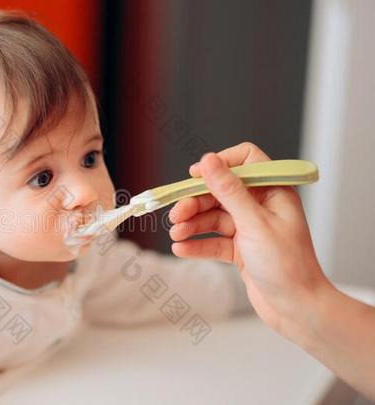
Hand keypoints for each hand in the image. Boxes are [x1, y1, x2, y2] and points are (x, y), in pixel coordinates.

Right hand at [168, 142, 329, 336]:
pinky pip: (214, 241)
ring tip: (175, 235)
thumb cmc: (287, 265)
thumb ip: (229, 190)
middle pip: (220, 193)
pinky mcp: (241, 250)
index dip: (218, 165)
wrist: (298, 309)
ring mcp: (250, 228)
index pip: (244, 161)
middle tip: (175, 216)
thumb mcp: (254, 223)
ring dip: (192, 225)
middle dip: (195, 203)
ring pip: (213, 218)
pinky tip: (181, 249)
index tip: (193, 176)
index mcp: (273, 192)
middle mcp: (261, 206)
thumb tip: (208, 160)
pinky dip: (197, 244)